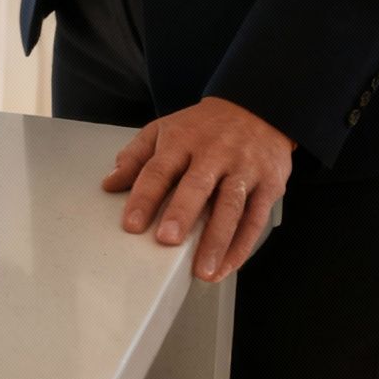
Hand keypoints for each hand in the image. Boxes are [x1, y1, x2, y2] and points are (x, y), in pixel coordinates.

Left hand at [101, 97, 293, 282]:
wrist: (257, 109)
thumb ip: (135, 157)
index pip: (159, 169)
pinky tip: (227, 265)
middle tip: (167, 240)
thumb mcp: (164, 130)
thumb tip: (109, 184)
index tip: (131, 224)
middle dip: (182, 214)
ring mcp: (244, 169)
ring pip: (231, 206)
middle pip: (197, 185)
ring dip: (217, 240)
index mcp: (183, 141)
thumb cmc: (203, 127)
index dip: (144, 197)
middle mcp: (215, 154)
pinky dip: (242, 245)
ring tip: (202, 270)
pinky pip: (256, 218)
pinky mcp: (269, 184)